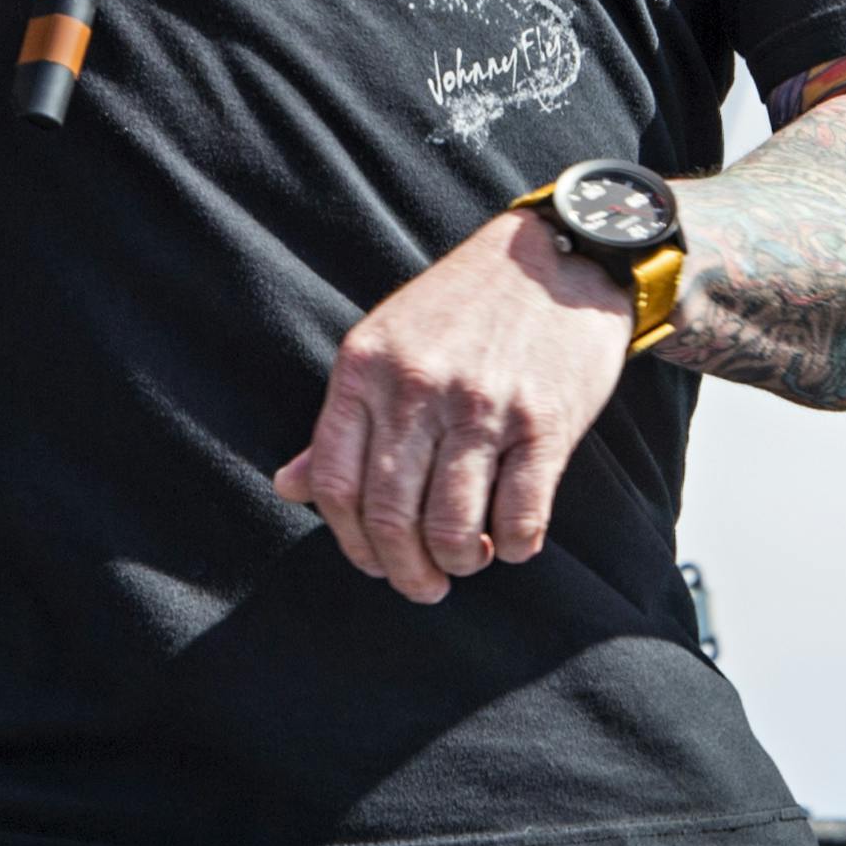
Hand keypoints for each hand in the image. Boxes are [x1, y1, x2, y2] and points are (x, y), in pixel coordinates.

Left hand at [273, 212, 634, 603]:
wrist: (556, 259)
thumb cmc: (462, 309)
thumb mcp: (385, 346)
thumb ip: (341, 422)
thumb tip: (289, 488)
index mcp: (365, 369)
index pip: (335, 483)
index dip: (350, 541)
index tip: (373, 561)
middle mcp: (417, 388)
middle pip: (390, 515)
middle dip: (404, 571)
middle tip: (422, 586)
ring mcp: (482, 405)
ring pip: (451, 527)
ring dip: (457, 564)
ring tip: (465, 561)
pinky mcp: (545, 422)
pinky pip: (520, 515)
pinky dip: (512, 547)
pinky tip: (510, 541)